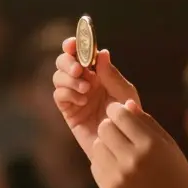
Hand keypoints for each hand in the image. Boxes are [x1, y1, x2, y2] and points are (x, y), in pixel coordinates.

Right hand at [51, 39, 139, 158]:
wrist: (124, 143)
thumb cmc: (129, 117)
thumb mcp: (124, 93)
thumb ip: (112, 75)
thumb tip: (101, 52)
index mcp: (97, 72)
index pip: (80, 52)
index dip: (74, 45)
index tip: (73, 43)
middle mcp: (83, 81)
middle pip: (63, 62)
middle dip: (67, 61)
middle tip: (79, 69)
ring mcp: (74, 95)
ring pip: (58, 77)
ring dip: (69, 79)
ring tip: (86, 89)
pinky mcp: (69, 111)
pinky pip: (59, 96)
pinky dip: (68, 94)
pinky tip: (83, 101)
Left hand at [90, 100, 187, 187]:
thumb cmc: (176, 175)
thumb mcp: (169, 145)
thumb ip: (147, 123)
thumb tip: (125, 104)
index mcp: (150, 144)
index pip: (120, 115)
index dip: (118, 110)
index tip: (120, 112)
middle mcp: (132, 160)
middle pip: (104, 128)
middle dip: (110, 126)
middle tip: (119, 132)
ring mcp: (119, 177)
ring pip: (97, 145)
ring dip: (106, 144)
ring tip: (120, 150)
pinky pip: (96, 165)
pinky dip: (104, 162)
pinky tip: (118, 166)